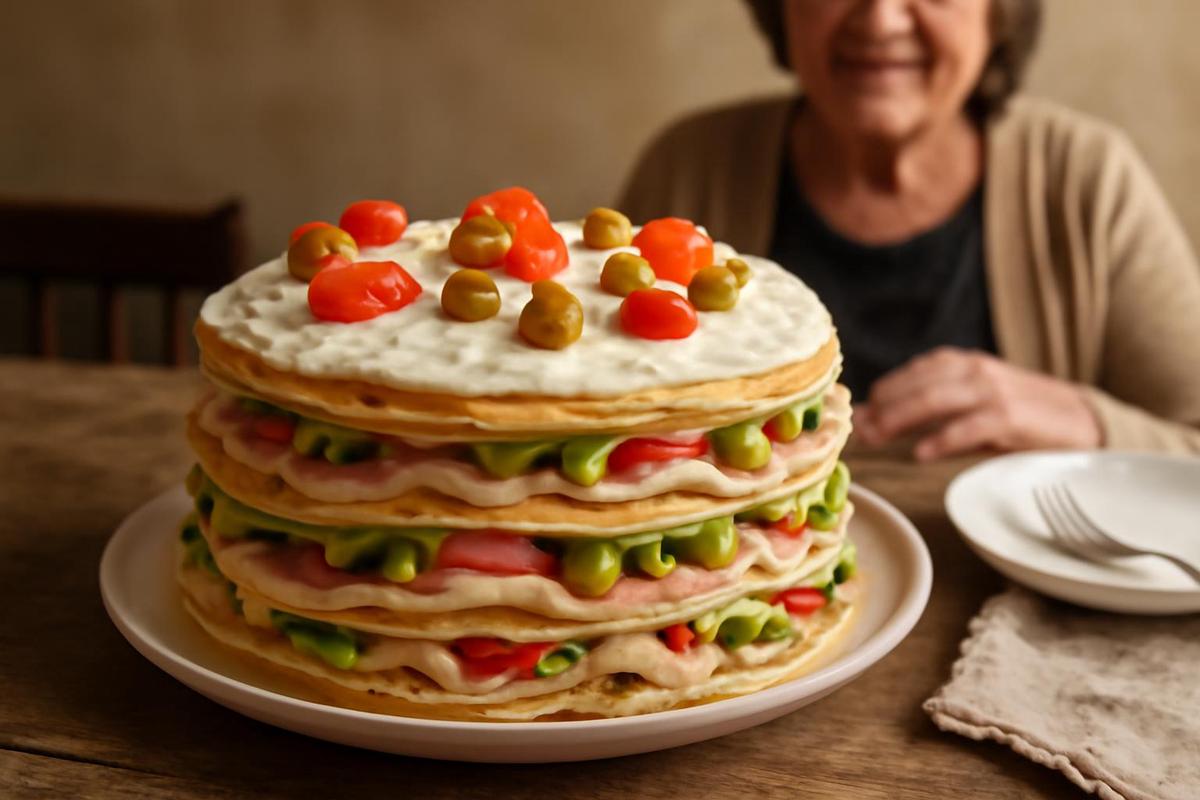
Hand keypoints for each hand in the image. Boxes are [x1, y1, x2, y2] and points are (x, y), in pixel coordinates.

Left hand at [854, 347, 1101, 460]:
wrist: (1079, 419)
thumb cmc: (1017, 413)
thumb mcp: (972, 401)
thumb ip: (930, 410)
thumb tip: (877, 424)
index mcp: (961, 364)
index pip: (911, 373)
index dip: (882, 393)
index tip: (858, 414)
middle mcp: (974, 371)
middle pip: (917, 386)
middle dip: (883, 408)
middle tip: (859, 431)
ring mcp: (993, 392)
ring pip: (935, 400)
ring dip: (900, 419)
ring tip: (877, 437)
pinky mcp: (1012, 417)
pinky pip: (969, 426)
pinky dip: (943, 439)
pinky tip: (921, 453)